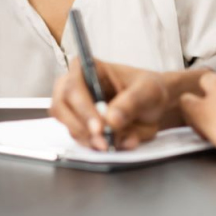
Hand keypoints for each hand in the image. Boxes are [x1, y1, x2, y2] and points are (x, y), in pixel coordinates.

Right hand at [50, 61, 172, 150]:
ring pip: (70, 128)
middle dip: (82, 129)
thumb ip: (130, 103)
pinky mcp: (80, 127)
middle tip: (105, 142)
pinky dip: (100, 147)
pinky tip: (121, 142)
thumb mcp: (147, 91)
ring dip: (94, 141)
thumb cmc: (148, 90)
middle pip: (61, 109)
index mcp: (87, 68)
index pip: (73, 88)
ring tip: (122, 139)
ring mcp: (74, 109)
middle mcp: (74, 87)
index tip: (99, 128)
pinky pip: (82, 141)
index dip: (83, 109)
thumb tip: (111, 120)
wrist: (154, 107)